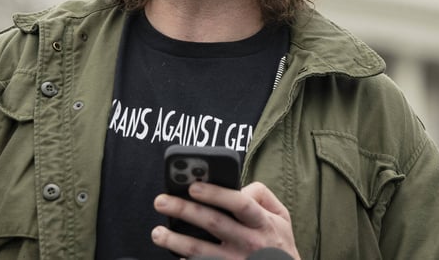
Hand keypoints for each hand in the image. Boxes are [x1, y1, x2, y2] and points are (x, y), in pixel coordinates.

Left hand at [151, 181, 299, 259]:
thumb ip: (261, 195)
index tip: (193, 186)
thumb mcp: (281, 216)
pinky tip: (174, 254)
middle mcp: (250, 243)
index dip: (216, 194)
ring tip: (157, 232)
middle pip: (213, 223)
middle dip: (184, 210)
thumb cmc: (278, 243)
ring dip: (175, 241)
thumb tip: (236, 186)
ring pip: (202, 251)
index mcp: (262, 223)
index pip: (240, 203)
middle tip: (161, 201)